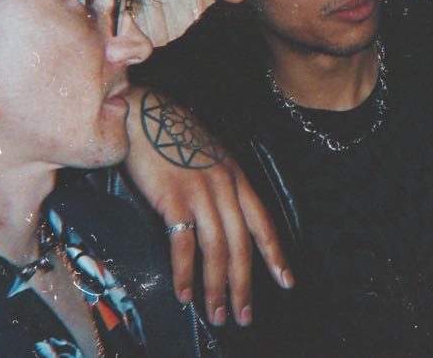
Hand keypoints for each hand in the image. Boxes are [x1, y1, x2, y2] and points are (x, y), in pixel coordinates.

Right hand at [122, 86, 293, 326]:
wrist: (145, 115)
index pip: (263, 223)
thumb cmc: (175, 140)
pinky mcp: (173, 197)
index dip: (275, 255)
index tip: (287, 281)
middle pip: (242, 244)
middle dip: (245, 284)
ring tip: (217, 314)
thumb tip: (223, 227)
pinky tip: (184, 292)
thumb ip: (221, 190)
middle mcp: (225, 186)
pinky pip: (183, 242)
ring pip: (217, 249)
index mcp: (237, 179)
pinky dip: (185, 272)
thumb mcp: (211, 161)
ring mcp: (201, 191)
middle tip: (243, 316)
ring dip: (217, 287)